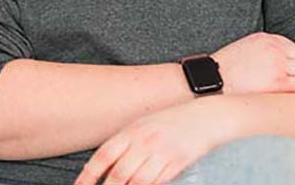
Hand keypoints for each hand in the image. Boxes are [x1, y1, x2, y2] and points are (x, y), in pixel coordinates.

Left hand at [74, 96, 236, 184]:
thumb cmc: (170, 121)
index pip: (103, 155)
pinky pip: (159, 182)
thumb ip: (124, 143)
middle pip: (119, 173)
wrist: (206, 116)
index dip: (89, 174)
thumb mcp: (142, 126)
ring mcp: (162, 153)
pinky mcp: (179, 163)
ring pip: (138, 181)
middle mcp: (144, 142)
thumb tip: (104, 162)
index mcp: (130, 132)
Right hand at [211, 32, 294, 93]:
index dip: (292, 60)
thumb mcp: (245, 48)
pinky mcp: (278, 82)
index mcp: (265, 39)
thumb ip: (266, 49)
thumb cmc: (225, 68)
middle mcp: (274, 49)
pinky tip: (284, 93)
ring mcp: (277, 65)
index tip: (285, 69)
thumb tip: (285, 61)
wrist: (212, 80)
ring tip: (286, 87)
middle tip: (288, 79)